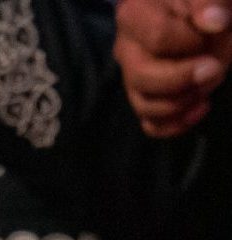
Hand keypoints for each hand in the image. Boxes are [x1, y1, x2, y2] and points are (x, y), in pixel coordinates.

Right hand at [115, 0, 231, 135]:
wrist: (198, 20)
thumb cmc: (201, 3)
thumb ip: (212, 1)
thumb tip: (216, 23)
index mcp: (135, 13)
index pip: (158, 38)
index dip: (191, 42)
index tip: (215, 30)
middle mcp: (125, 48)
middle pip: (143, 77)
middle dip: (185, 78)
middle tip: (216, 67)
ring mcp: (131, 77)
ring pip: (145, 105)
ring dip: (184, 101)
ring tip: (211, 81)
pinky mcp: (143, 99)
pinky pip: (151, 125)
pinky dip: (178, 123)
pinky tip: (202, 106)